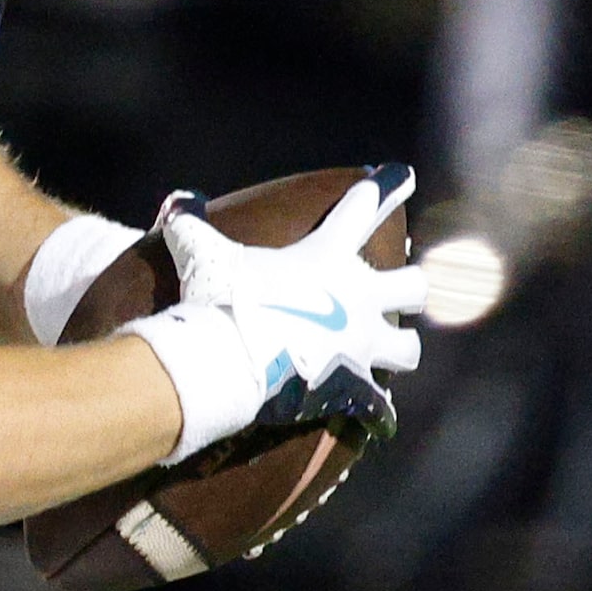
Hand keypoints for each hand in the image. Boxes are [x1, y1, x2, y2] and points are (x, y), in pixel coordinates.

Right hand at [121, 167, 426, 462]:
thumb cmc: (223, 299)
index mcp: (327, 257)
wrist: (230, 360)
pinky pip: (380, 405)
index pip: (361, 209)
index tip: (404, 174)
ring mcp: (362, 344)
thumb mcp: (202, 253)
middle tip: (397, 292)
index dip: (385, 187)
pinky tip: (375, 417)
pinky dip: (376, 411)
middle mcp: (357, 297)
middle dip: (409, 289)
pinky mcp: (356, 387)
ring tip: (390, 353)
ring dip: (399, 349)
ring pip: (409, 348)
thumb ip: (190, 223)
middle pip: (414, 286)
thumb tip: (177, 198)